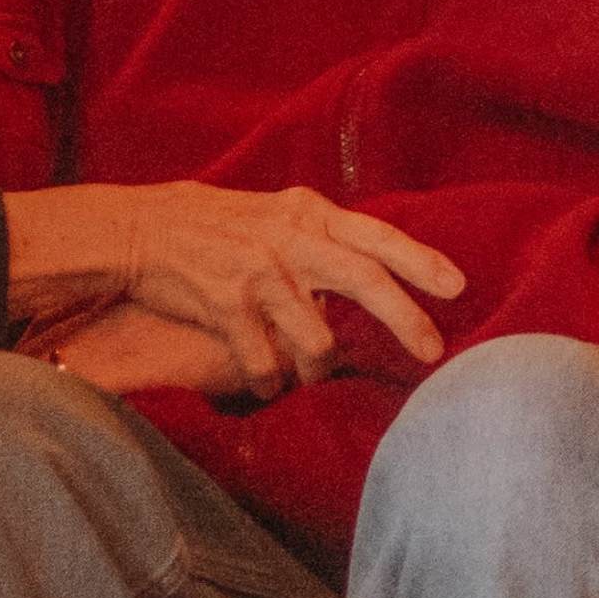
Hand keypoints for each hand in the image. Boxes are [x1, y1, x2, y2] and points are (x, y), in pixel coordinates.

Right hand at [2, 181, 464, 399]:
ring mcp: (257, 273)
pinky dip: (269, 382)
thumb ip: (322, 235)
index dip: (420, 261)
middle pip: (366, 282)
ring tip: (312, 376)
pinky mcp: (225, 305)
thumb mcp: (275, 214)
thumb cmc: (217, 226)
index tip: (458, 287)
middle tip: (433, 354)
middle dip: (407, 321)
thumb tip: (379, 264)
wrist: (141, 231)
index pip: (377, 235)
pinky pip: (266, 363)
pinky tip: (264, 383)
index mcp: (306, 214)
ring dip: (321, 369)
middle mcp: (288, 240)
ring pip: (319, 339)